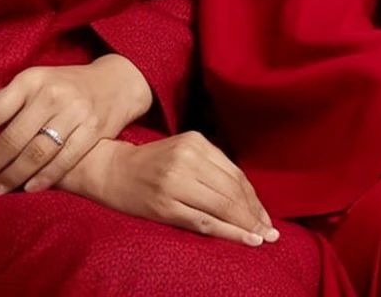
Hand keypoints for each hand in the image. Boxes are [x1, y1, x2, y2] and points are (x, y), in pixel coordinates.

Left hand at [0, 54, 153, 197]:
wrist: (117, 81)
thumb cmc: (64, 84)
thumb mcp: (33, 82)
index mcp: (31, 80)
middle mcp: (51, 94)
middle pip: (9, 139)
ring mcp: (74, 112)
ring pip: (34, 153)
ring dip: (9, 177)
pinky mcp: (92, 129)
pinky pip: (63, 160)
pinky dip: (43, 178)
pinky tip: (26, 190)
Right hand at [64, 133, 277, 244]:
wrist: (110, 170)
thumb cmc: (150, 164)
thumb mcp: (183, 153)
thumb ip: (211, 168)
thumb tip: (247, 198)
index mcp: (196, 142)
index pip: (235, 174)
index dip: (254, 199)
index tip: (266, 217)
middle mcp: (188, 158)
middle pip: (232, 190)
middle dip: (254, 214)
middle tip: (270, 232)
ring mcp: (176, 182)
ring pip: (222, 206)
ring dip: (245, 225)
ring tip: (261, 239)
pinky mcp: (164, 205)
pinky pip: (203, 222)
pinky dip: (227, 232)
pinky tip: (243, 239)